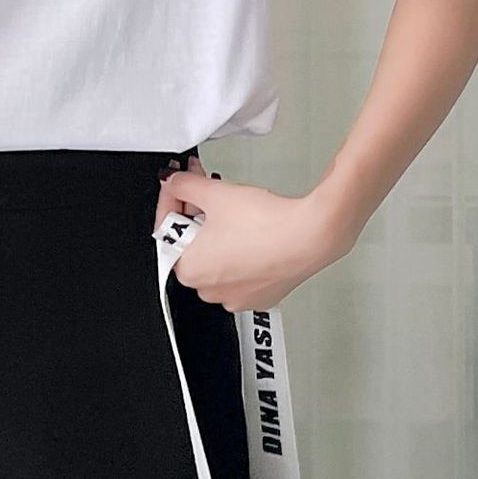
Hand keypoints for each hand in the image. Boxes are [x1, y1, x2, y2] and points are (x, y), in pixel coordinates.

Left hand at [154, 155, 357, 313]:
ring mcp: (236, 296)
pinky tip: (251, 231)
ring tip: (232, 209)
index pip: (167, 228)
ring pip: (217, 258)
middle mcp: (209, 290)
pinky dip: (241, 250)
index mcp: (188, 269)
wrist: (310, 236)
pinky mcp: (260, 296)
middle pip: (191, 244)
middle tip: (206, 189)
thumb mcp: (214, 192)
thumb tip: (173, 181)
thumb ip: (183, 184)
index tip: (177, 183)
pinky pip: (241, 270)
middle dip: (196, 213)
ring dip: (218, 232)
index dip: (172, 198)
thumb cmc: (265, 223)